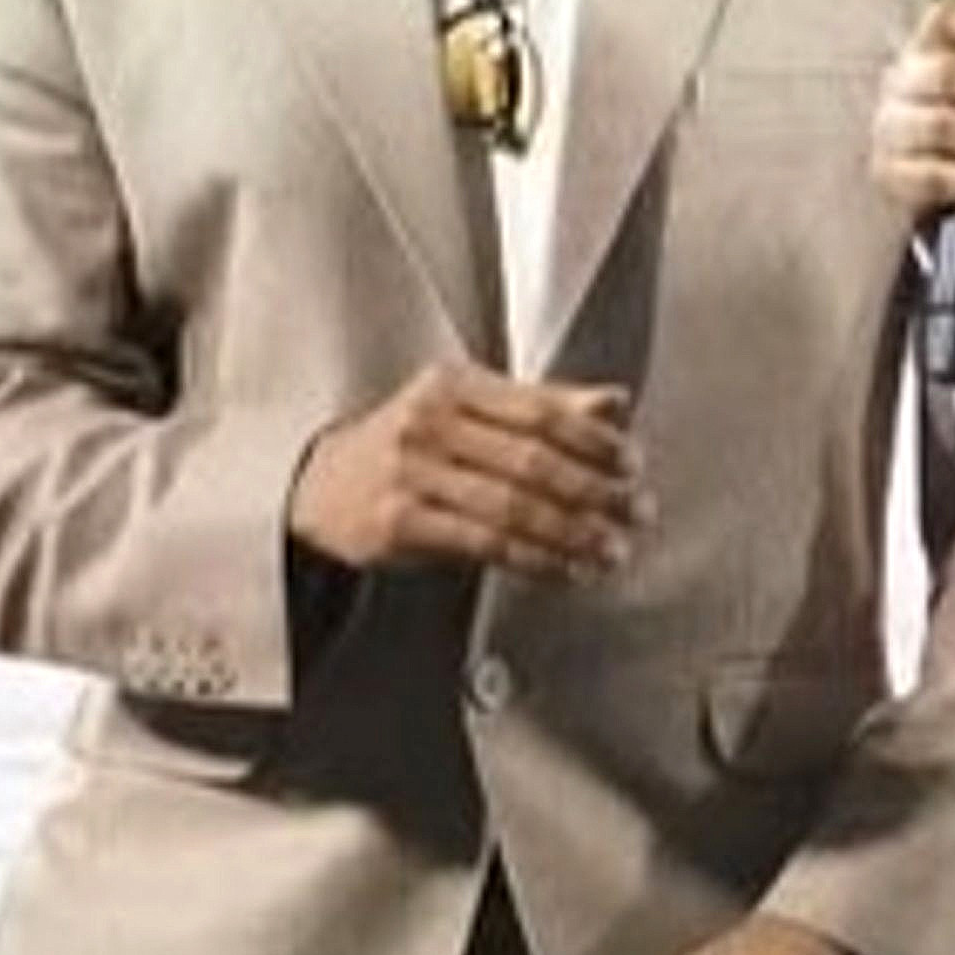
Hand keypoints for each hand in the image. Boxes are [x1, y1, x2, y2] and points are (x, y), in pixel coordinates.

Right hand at [288, 361, 648, 582]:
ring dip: (573, 534)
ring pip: (513, 507)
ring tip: (611, 549)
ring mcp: (411, 471)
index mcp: (455, 384)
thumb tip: (617, 402)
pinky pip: (485, 544)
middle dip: (596, 491)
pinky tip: (566, 570)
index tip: (633, 463)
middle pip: (533, 460)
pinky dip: (535, 561)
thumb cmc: (407, 446)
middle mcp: (431, 421)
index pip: (541, 409)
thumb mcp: (467, 410)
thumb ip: (543, 405)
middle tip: (635, 512)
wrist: (319, 488)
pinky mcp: (400, 521)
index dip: (596, 439)